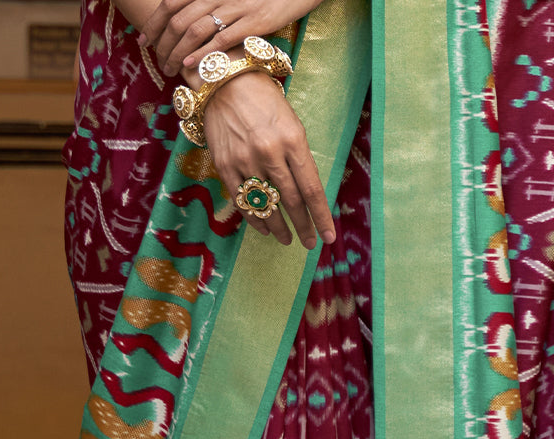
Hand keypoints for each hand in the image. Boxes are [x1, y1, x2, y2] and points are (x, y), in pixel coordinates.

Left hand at [142, 0, 323, 76]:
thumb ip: (207, 7)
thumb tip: (185, 28)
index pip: (171, 2)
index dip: (154, 22)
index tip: (144, 41)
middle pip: (178, 18)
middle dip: (163, 43)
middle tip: (158, 62)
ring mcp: (235, 8)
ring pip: (195, 29)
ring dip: (177, 52)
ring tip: (170, 69)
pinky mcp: (252, 22)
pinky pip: (221, 39)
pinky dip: (202, 53)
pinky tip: (190, 66)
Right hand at [201, 69, 334, 248]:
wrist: (225, 81)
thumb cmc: (264, 100)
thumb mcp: (292, 124)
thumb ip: (299, 157)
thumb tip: (307, 192)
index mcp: (292, 141)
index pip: (311, 189)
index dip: (321, 217)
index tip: (328, 236)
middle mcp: (270, 153)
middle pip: (291, 202)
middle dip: (303, 227)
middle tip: (309, 243)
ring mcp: (246, 160)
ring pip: (266, 205)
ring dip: (280, 228)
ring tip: (287, 239)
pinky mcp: (225, 165)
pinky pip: (242, 201)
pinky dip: (255, 219)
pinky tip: (265, 228)